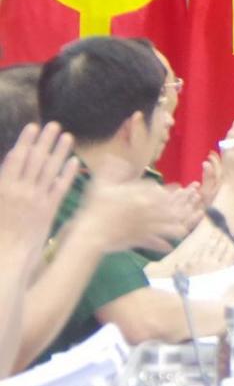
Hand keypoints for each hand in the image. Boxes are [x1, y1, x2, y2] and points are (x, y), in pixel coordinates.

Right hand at [0, 123, 79, 270]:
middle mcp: (22, 191)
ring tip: (67, 137)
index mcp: (3, 188)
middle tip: (54, 125)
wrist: (4, 260)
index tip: (34, 127)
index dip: (26, 141)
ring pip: (51, 171)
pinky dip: (67, 174)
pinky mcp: (49, 211)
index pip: (17, 158)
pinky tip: (74, 162)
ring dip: (59, 152)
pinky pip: (60, 189)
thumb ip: (1, 184)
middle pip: (36, 160)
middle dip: (45, 141)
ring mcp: (37, 200)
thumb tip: (11, 162)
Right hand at [72, 178, 199, 254]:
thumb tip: (114, 158)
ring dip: (176, 225)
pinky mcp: (140, 238)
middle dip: (179, 206)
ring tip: (183, 227)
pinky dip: (161, 245)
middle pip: (169, 206)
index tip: (177, 190)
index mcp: (139, 194)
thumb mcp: (101, 185)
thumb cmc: (94, 208)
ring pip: (167, 224)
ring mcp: (145, 224)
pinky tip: (168, 247)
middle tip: (188, 207)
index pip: (158, 190)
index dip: (168, 191)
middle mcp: (147, 208)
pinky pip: (154, 241)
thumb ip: (110, 170)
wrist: (90, 232)